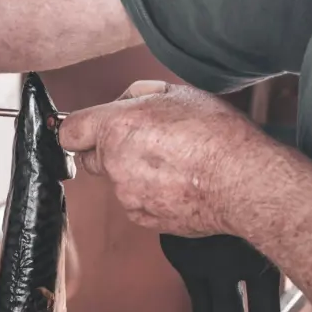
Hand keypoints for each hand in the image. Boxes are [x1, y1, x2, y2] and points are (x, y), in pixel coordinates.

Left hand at [58, 81, 267, 236]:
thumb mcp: (178, 94)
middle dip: (107, 149)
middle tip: (142, 142)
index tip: (85, 129)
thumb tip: (124, 102)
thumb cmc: (217, 136)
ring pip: (117, 181)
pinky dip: (150, 194)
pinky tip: (178, 183)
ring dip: (134, 172)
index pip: (69, 131)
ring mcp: (126, 194)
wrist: (242, 182)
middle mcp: (114, 162)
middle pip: (90, 158)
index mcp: (116, 127)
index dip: (77, 129)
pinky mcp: (141, 217)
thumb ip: (139, 96)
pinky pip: (135, 202)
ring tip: (173, 163)